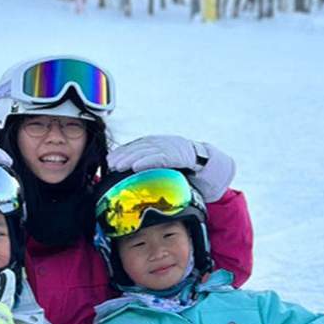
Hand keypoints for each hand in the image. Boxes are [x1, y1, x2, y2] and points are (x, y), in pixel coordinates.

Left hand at [106, 134, 235, 202]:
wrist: (214, 168)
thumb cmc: (189, 173)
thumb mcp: (168, 169)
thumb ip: (155, 170)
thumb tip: (135, 180)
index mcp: (161, 145)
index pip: (138, 146)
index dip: (123, 152)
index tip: (110, 160)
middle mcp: (165, 143)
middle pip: (140, 147)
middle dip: (124, 155)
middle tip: (110, 164)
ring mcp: (173, 147)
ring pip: (147, 151)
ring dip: (130, 158)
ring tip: (118, 166)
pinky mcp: (181, 154)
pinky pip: (161, 157)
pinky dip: (146, 161)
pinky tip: (135, 167)